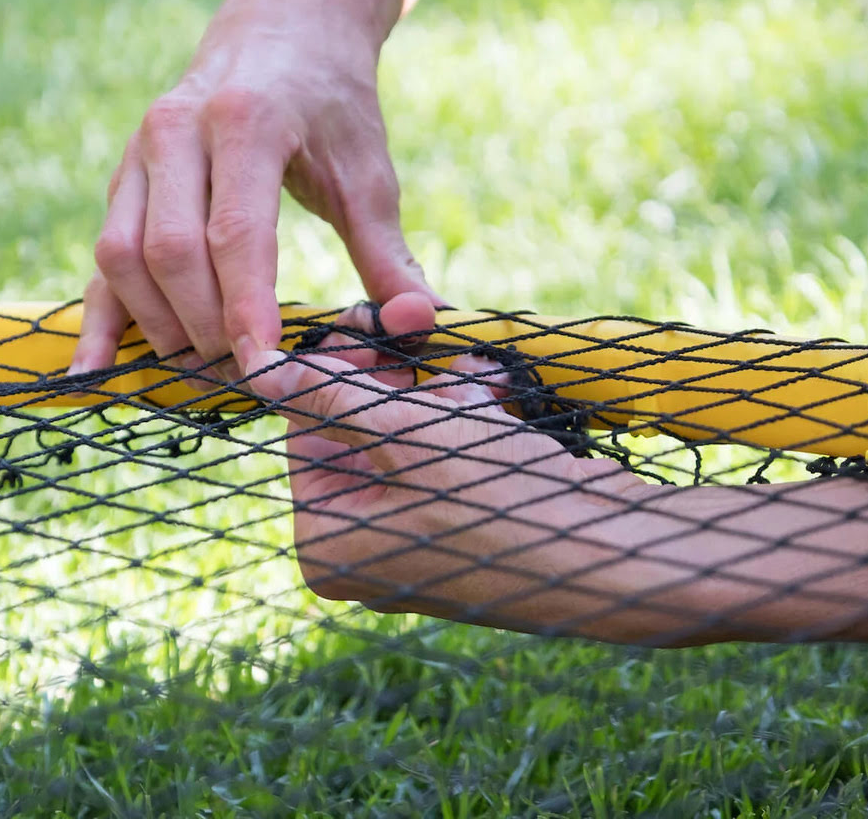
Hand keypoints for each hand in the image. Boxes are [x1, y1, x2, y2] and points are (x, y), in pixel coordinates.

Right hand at [70, 0, 442, 378]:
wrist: (284, 24)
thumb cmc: (334, 105)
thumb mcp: (370, 174)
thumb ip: (390, 255)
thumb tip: (424, 325)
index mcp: (247, 122)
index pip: (235, 232)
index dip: (246, 308)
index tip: (265, 367)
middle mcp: (177, 130)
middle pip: (170, 251)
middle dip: (203, 325)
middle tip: (241, 377)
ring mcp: (139, 151)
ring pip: (122, 253)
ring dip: (157, 323)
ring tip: (204, 369)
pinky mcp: (122, 176)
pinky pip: (98, 252)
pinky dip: (101, 312)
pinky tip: (101, 367)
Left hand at [248, 293, 639, 626]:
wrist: (610, 551)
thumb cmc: (496, 501)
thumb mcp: (405, 435)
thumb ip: (330, 395)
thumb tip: (256, 366)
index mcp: (329, 544)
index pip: (308, 434)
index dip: (335, 368)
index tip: (365, 317)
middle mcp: (367, 547)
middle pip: (361, 431)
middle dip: (400, 375)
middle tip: (422, 323)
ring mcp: (421, 535)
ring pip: (413, 433)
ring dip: (443, 388)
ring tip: (478, 369)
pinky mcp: (471, 520)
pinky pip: (452, 453)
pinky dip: (473, 415)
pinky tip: (498, 389)